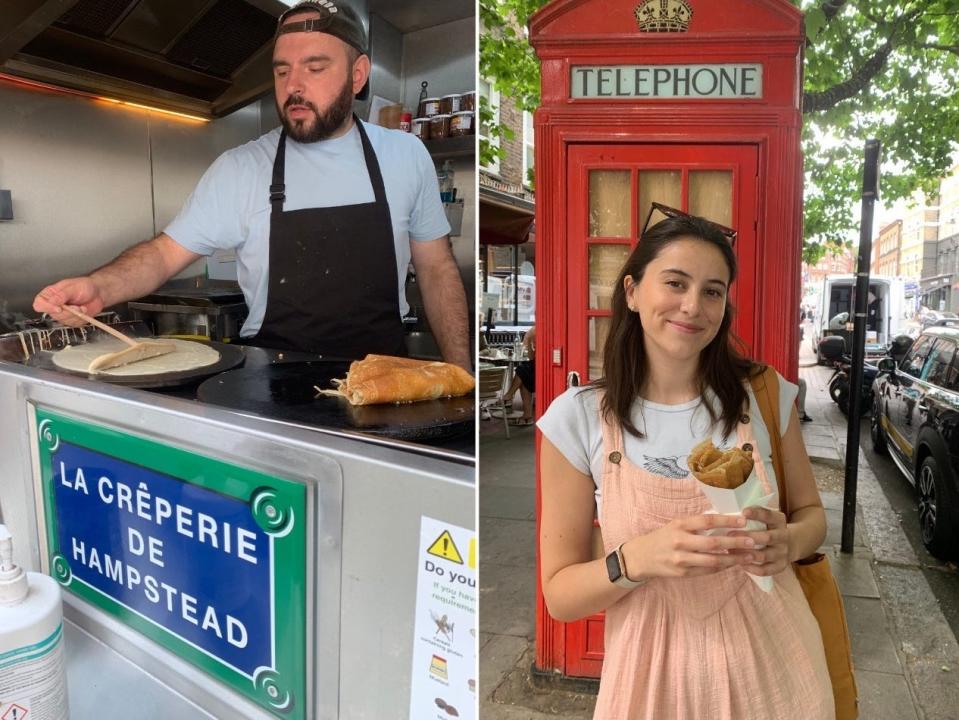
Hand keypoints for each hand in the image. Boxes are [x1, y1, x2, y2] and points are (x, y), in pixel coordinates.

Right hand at [33, 278, 104, 326]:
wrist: (98, 293)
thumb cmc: (85, 286)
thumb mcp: (73, 287)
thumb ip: (62, 295)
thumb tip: (52, 301)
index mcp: (50, 294)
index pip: (39, 304)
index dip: (47, 308)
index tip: (59, 308)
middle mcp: (54, 305)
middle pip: (53, 315)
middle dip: (68, 312)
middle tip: (77, 306)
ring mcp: (62, 314)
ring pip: (64, 321)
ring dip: (76, 315)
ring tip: (82, 306)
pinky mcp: (71, 320)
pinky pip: (74, 324)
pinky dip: (81, 318)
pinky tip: (84, 311)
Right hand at [622, 514, 756, 579]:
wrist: (640, 557)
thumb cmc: (663, 537)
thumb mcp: (676, 525)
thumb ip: (696, 524)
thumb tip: (725, 520)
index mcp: (680, 525)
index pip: (707, 521)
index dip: (727, 520)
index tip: (744, 519)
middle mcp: (680, 541)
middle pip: (713, 542)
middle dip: (736, 542)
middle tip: (753, 541)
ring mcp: (681, 559)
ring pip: (713, 560)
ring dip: (733, 559)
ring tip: (749, 556)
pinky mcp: (683, 573)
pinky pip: (707, 571)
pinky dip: (722, 567)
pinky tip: (733, 564)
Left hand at [732, 506, 790, 575]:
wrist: (789, 544)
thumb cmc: (766, 528)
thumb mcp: (765, 518)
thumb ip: (751, 515)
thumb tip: (728, 514)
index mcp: (779, 520)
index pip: (769, 515)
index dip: (757, 513)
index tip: (743, 512)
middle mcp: (784, 536)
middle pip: (768, 537)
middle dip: (748, 536)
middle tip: (729, 535)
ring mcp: (783, 552)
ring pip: (764, 555)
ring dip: (746, 554)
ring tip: (730, 551)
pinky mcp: (780, 566)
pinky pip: (765, 570)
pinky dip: (752, 568)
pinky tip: (740, 563)